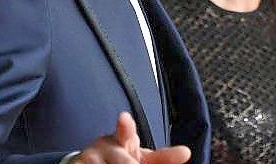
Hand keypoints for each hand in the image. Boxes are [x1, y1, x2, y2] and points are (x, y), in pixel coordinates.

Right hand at [75, 112, 190, 163]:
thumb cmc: (122, 159)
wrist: (91, 162)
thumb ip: (163, 158)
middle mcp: (105, 145)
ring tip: (112, 163)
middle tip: (134, 163)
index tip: (124, 117)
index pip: (126, 130)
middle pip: (124, 162)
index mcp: (124, 138)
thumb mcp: (143, 158)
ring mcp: (89, 156)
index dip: (126, 125)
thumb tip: (186, 153)